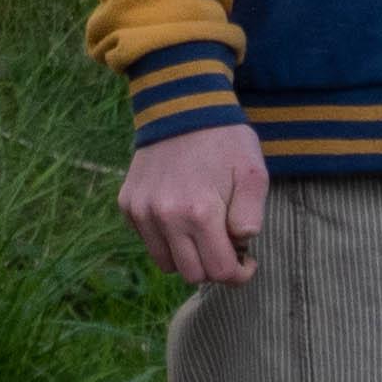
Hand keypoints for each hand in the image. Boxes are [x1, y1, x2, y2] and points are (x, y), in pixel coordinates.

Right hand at [123, 124, 269, 285]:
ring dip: (188, 256)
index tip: (247, 259)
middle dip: (214, 265)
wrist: (182, 106)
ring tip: (204, 230)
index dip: (239, 272)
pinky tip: (181, 215)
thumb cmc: (224, 140)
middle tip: (226, 242)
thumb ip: (251, 215)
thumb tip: (241, 243)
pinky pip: (149, 242)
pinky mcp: (128, 205)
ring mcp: (142, 212)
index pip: (220, 271)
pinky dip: (167, 239)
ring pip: (167, 264)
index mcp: (200, 212)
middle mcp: (165, 217)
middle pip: (193, 275)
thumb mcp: (253, 172)